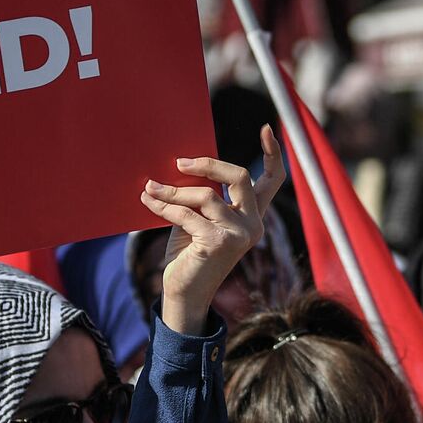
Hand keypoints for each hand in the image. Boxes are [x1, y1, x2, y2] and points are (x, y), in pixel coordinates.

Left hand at [140, 125, 286, 335]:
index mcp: (253, 216)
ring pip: (206, 195)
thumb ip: (201, 196)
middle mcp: (253, 224)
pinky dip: (165, 206)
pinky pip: (187, 213)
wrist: (183, 293)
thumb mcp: (198, 219)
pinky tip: (149, 202)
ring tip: (150, 188)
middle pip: (239, 176)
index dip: (273, 154)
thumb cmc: (190, 254)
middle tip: (179, 161)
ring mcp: (239, 234)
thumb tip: (181, 164)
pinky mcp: (219, 243)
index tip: (267, 129)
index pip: (273, 181)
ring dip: (173, 190)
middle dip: (207, 164)